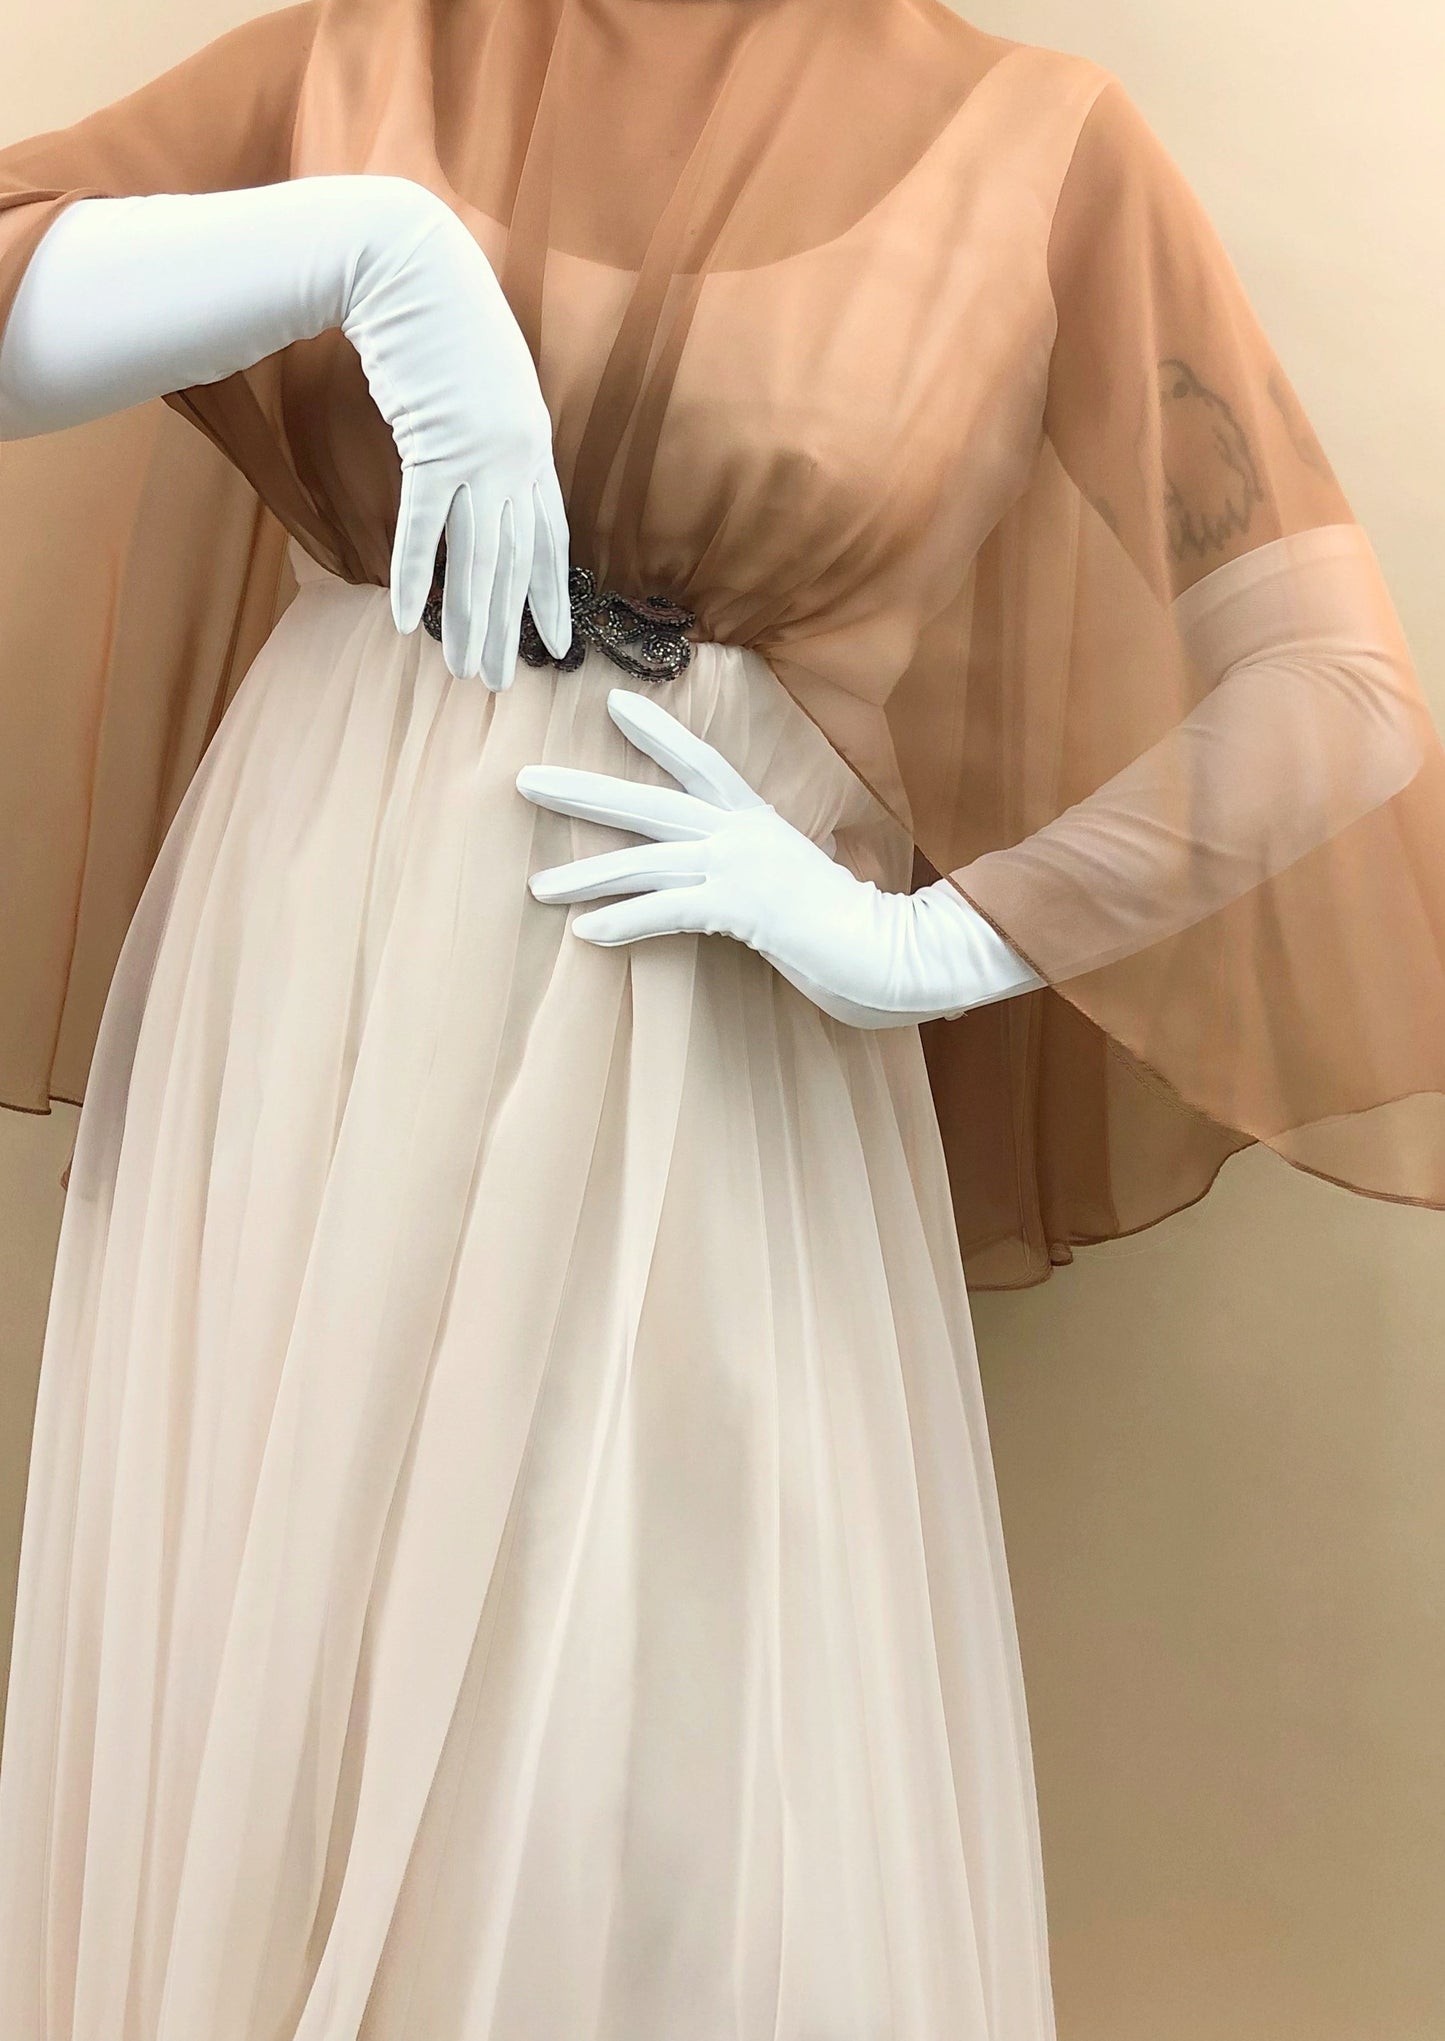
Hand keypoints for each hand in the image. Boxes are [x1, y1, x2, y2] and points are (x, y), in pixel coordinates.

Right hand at [0, 177, 573, 688]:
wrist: (411, 264)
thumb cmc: (443, 317)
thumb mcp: (485, 381)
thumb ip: (493, 431)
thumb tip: (489, 472)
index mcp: (532, 446)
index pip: (550, 540)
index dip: (551, 596)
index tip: (554, 644)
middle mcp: (514, 458)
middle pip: (514, 564)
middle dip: (507, 629)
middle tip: (496, 682)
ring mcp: (477, 454)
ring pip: (478, 557)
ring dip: (468, 620)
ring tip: (461, 669)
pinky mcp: (431, 444)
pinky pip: (425, 525)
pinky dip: (418, 574)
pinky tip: (408, 620)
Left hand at [515, 689, 1043, 1026]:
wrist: (890, 952)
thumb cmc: (849, 926)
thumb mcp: (801, 883)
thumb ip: (766, 871)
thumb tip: (738, 879)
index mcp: (758, 820)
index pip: (701, 763)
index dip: (658, 734)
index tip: (614, 704)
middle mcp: (743, 834)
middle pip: (649, 805)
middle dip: (584, 793)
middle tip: (525, 782)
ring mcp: (740, 867)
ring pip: (646, 863)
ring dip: (587, 876)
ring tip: (538, 888)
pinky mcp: (740, 908)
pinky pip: (667, 912)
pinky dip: (624, 922)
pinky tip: (587, 934)